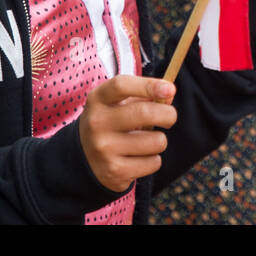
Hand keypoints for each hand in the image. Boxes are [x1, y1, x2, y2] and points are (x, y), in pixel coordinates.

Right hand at [78, 74, 176, 191]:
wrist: (84, 159)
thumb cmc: (110, 123)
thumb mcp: (117, 104)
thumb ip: (143, 97)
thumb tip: (169, 94)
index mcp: (97, 100)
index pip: (121, 85)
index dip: (149, 85)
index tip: (170, 88)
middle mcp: (97, 123)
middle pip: (144, 113)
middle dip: (168, 114)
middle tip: (170, 117)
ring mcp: (104, 149)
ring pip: (156, 141)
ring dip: (159, 140)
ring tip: (147, 141)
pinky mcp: (115, 171)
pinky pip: (153, 162)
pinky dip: (153, 159)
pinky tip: (140, 157)